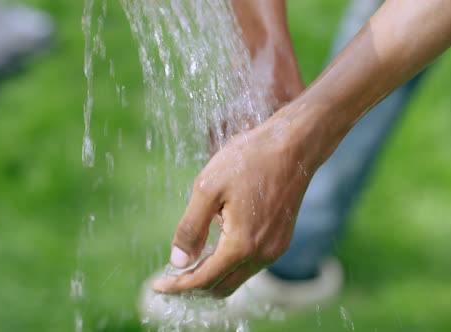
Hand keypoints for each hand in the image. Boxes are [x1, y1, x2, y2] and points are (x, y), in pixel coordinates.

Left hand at [153, 106, 316, 296]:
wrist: (294, 146)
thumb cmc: (249, 160)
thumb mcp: (208, 188)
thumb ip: (190, 228)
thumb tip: (178, 262)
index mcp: (241, 244)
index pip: (203, 280)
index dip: (177, 286)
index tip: (156, 286)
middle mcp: (262, 254)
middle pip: (221, 287)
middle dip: (193, 287)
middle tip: (170, 277)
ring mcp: (275, 249)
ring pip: (237, 278)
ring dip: (212, 275)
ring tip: (190, 261)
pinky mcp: (281, 240)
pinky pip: (251, 265)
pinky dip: (229, 264)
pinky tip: (215, 245)